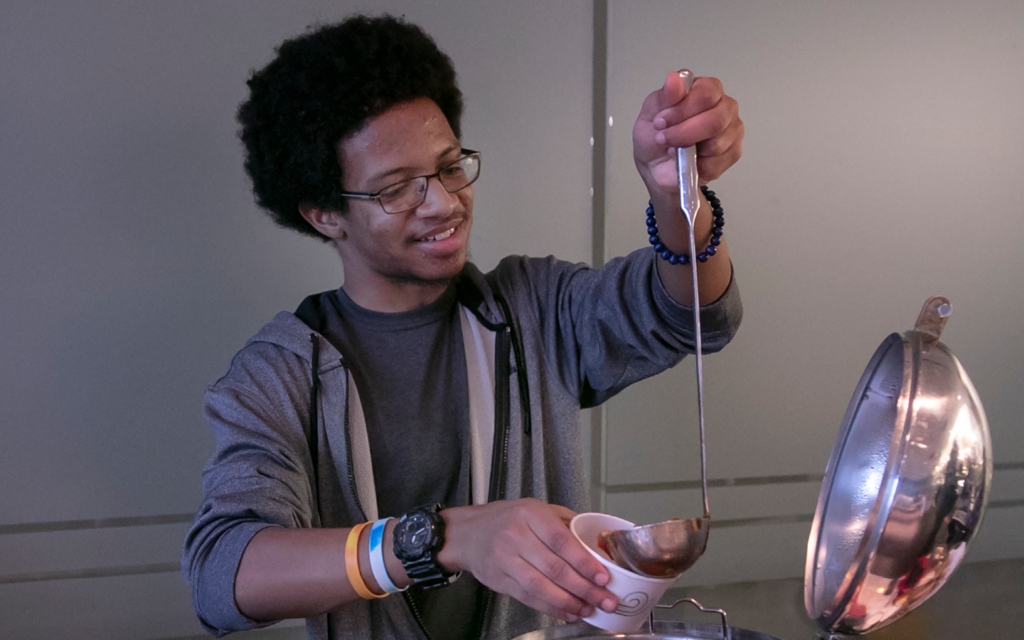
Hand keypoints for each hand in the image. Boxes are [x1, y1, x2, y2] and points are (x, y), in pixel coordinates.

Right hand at [438, 499, 616, 621]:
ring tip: (589, 609)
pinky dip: (551, 608)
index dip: (583, 561)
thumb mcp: (536, 508)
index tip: (602, 576)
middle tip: (605, 599)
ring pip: (542, 587)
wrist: (467, 534)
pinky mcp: (500, 580)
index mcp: (530, 515)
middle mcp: (516, 536)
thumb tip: (597, 541)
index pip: (561, 540)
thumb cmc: (507, 519)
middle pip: (555, 568)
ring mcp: (506, 560)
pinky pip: (529, 598)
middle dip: (584, 588)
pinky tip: (568, 612)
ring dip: (569, 602)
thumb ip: (566, 522)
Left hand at [633, 71, 742, 192]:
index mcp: (707, 88)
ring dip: (688, 151)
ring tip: (673, 150)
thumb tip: (674, 78)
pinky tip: (688, 162)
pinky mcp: (733, 153)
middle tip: (663, 139)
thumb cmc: (655, 135)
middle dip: (684, 133)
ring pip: (716, 144)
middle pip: (716, 119)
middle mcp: (725, 106)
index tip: (659, 122)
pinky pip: (717, 163)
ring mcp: (732, 130)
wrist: (656, 166)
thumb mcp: (651, 113)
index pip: (706, 94)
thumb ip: (665, 96)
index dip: (682, 110)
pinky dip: (697, 166)